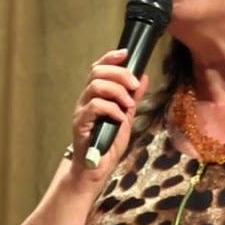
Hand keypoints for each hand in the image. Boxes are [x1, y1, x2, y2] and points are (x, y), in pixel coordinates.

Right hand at [70, 48, 149, 180]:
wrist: (95, 170)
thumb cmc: (108, 143)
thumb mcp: (126, 116)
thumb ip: (132, 97)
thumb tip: (144, 77)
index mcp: (95, 95)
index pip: (98, 68)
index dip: (111, 58)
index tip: (126, 54)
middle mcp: (85, 99)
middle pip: (97, 72)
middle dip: (120, 74)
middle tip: (134, 85)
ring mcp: (81, 111)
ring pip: (96, 86)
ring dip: (118, 91)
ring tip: (129, 105)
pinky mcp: (80, 124)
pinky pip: (95, 107)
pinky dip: (112, 109)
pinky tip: (120, 118)